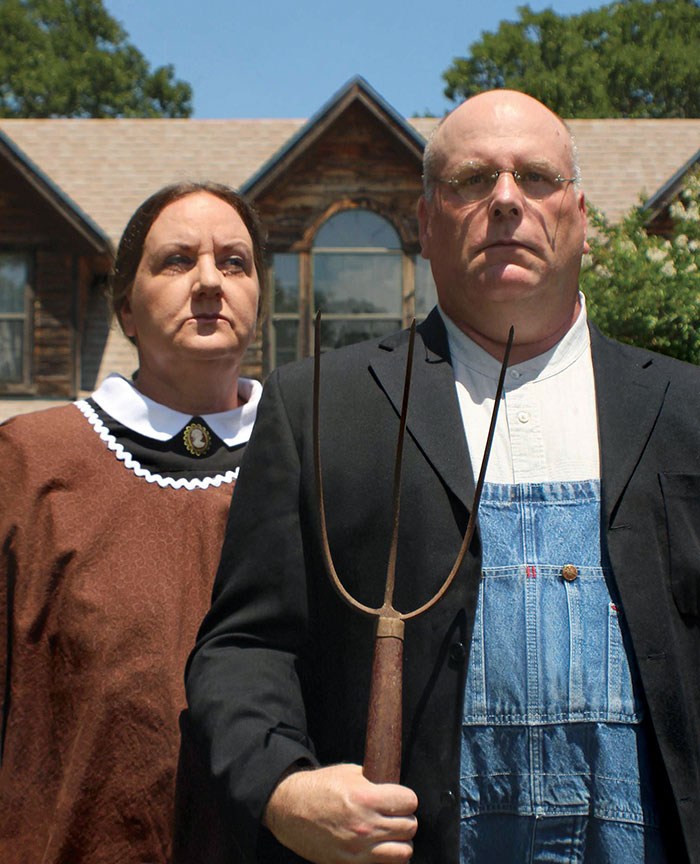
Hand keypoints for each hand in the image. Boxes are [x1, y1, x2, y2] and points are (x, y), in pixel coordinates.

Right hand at [262, 763, 417, 862]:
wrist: (290, 809)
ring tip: (390, 833)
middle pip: (409, 826)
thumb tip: (397, 791)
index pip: (409, 801)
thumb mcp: (350, 773)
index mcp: (365, 798)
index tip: (400, 798)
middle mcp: (365, 825)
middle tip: (394, 814)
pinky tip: (380, 847)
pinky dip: (388, 857)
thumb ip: (376, 783)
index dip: (406, 798)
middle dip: (404, 818)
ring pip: (404, 852)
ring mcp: (358, 849)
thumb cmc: (321, 788)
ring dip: (400, 841)